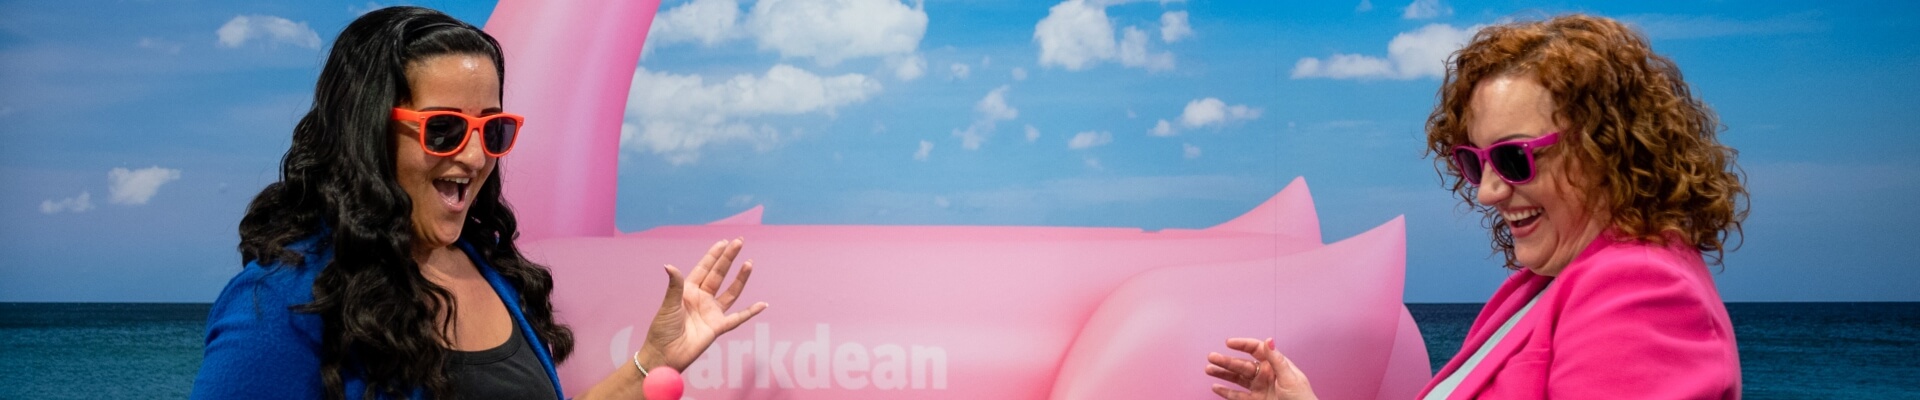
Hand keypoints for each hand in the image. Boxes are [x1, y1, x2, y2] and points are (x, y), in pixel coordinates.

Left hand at [638, 238, 768, 370]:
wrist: (665, 354)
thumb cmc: (662, 329)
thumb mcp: (668, 305)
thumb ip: (675, 285)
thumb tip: (669, 265)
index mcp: (688, 291)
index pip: (704, 268)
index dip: (714, 255)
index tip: (724, 242)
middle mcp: (702, 299)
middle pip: (719, 275)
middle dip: (729, 258)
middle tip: (740, 242)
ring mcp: (711, 312)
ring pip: (731, 292)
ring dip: (740, 278)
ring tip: (749, 263)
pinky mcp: (718, 327)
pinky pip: (738, 318)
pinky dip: (751, 312)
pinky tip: (763, 304)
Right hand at [1205, 337, 1316, 399]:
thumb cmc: (1302, 398)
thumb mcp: (1290, 377)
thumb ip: (1277, 360)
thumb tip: (1269, 340)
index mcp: (1274, 365)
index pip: (1256, 349)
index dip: (1242, 344)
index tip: (1229, 342)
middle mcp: (1265, 374)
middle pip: (1242, 364)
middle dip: (1226, 360)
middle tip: (1211, 357)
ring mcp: (1259, 388)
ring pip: (1237, 378)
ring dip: (1223, 374)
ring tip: (1209, 369)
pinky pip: (1237, 396)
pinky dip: (1226, 392)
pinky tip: (1215, 387)